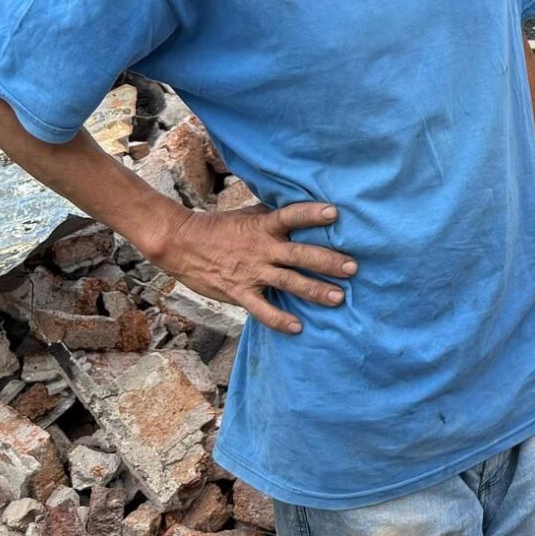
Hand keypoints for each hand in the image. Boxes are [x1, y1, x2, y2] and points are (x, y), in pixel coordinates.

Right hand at [143, 200, 355, 334]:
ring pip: (288, 282)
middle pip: (299, 255)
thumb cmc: (221, 227)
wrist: (181, 243)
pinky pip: (262, 309)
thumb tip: (304, 208)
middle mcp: (261, 249)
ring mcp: (251, 272)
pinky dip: (279, 320)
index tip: (335, 213)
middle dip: (327, 262)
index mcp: (264, 226)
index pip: (291, 216)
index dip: (312, 214)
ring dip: (314, 291)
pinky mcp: (238, 292)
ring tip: (339, 298)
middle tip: (352, 268)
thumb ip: (275, 215)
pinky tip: (298, 327)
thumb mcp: (249, 214)